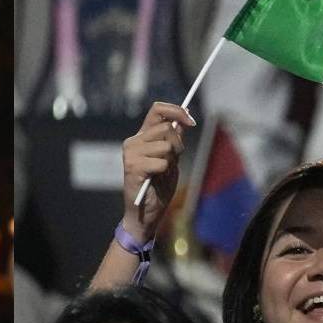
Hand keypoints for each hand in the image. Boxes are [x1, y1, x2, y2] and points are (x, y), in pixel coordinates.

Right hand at [120, 102, 193, 242]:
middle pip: (167, 128)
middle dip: (178, 144)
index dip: (176, 111)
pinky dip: (165, 172)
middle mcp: (133, 141)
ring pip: (166, 145)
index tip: (191, 121)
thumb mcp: (171, 159)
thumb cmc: (158, 187)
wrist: (146, 212)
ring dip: (171, 160)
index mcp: (142, 136)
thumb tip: (184, 121)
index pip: (157, 110)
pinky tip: (155, 180)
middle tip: (174, 161)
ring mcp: (131, 153)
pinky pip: (162, 162)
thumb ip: (174, 140)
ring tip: (162, 172)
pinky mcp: (132, 166)